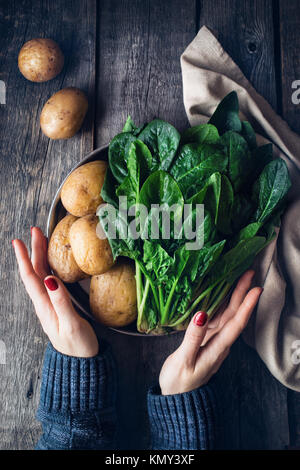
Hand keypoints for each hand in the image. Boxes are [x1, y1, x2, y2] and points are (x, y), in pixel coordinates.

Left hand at [12, 227, 98, 357]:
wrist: (81, 363)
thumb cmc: (77, 345)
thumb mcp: (70, 324)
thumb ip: (61, 302)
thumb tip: (51, 279)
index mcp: (44, 306)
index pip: (31, 277)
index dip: (25, 258)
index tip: (19, 241)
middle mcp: (44, 303)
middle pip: (35, 272)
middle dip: (33, 251)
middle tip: (36, 231)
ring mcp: (50, 305)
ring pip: (41, 276)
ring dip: (39, 257)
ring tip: (41, 241)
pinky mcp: (58, 307)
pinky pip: (49, 282)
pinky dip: (48, 268)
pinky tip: (52, 264)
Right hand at [159, 270, 261, 394]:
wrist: (176, 398)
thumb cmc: (179, 382)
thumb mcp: (183, 361)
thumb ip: (192, 338)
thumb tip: (201, 314)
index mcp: (216, 348)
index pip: (235, 323)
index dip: (246, 305)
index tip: (255, 288)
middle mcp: (219, 343)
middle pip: (234, 315)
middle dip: (243, 293)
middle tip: (249, 272)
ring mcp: (213, 341)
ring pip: (226, 315)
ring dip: (235, 297)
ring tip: (241, 278)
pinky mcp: (206, 340)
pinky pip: (217, 318)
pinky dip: (222, 304)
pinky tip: (222, 294)